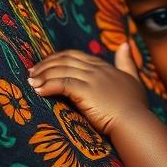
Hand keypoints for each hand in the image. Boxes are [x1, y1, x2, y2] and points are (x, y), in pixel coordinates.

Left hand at [29, 45, 147, 135]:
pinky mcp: (86, 91)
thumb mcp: (133, 79)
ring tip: (31, 82)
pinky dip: (47, 86)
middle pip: (65, 60)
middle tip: (32, 72)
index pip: (75, 55)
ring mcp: (91, 79)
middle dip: (46, 64)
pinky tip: (38, 91)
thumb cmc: (136, 106)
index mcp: (104, 66)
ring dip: (42, 75)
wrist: (135, 123)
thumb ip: (127, 62)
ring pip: (61, 70)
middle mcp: (96, 69)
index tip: (45, 65)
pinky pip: (61, 84)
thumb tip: (125, 43)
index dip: (58, 59)